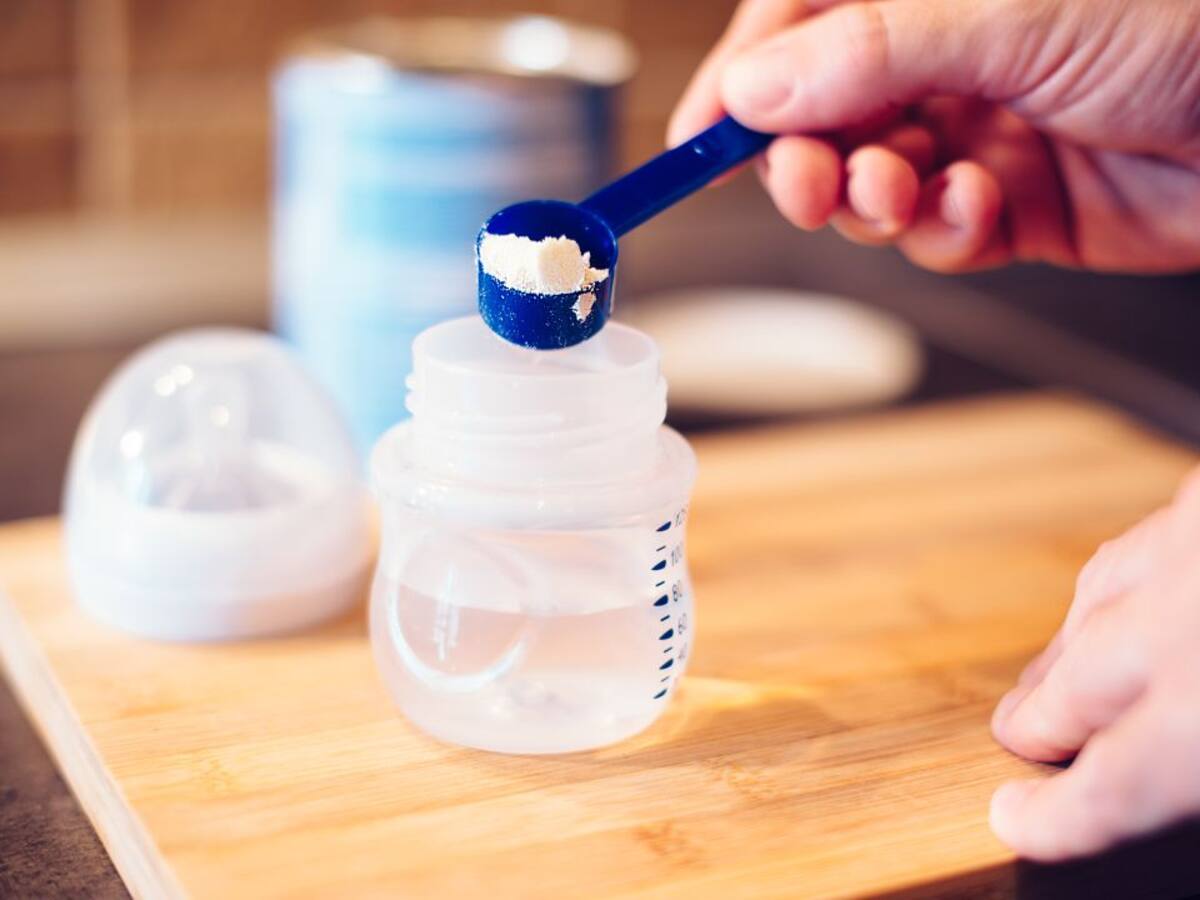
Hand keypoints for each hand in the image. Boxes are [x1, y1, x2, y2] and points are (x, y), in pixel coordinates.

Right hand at [668, 0, 1199, 273]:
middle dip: (803, 154)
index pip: (803, 23)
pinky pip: (939, 233)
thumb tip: (753, 87)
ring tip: (896, 193)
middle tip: (804, 181)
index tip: (700, 136)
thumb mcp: (1013, 12)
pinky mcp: (1013, 204)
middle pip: (824, 113)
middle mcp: (949, 55)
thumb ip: (872, 51)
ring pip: (870, 183)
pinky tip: (976, 207)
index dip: (744, 79)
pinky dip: (943, 231)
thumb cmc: (1186, 17)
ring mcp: (978, 130)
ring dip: (869, 199)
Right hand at [989, 467, 1199, 860]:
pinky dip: (1124, 577)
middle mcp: (1181, 625)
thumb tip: (1167, 762)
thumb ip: (1191, 757)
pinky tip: (1126, 587)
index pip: (1107, 786)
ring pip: (1097, 600)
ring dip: (1071, 645)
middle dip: (1041, 721)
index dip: (1053, 817)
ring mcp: (1191, 546)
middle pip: (1075, 686)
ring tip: (1057, 670)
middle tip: (1021, 737)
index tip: (1014, 820)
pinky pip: (1143, 539)